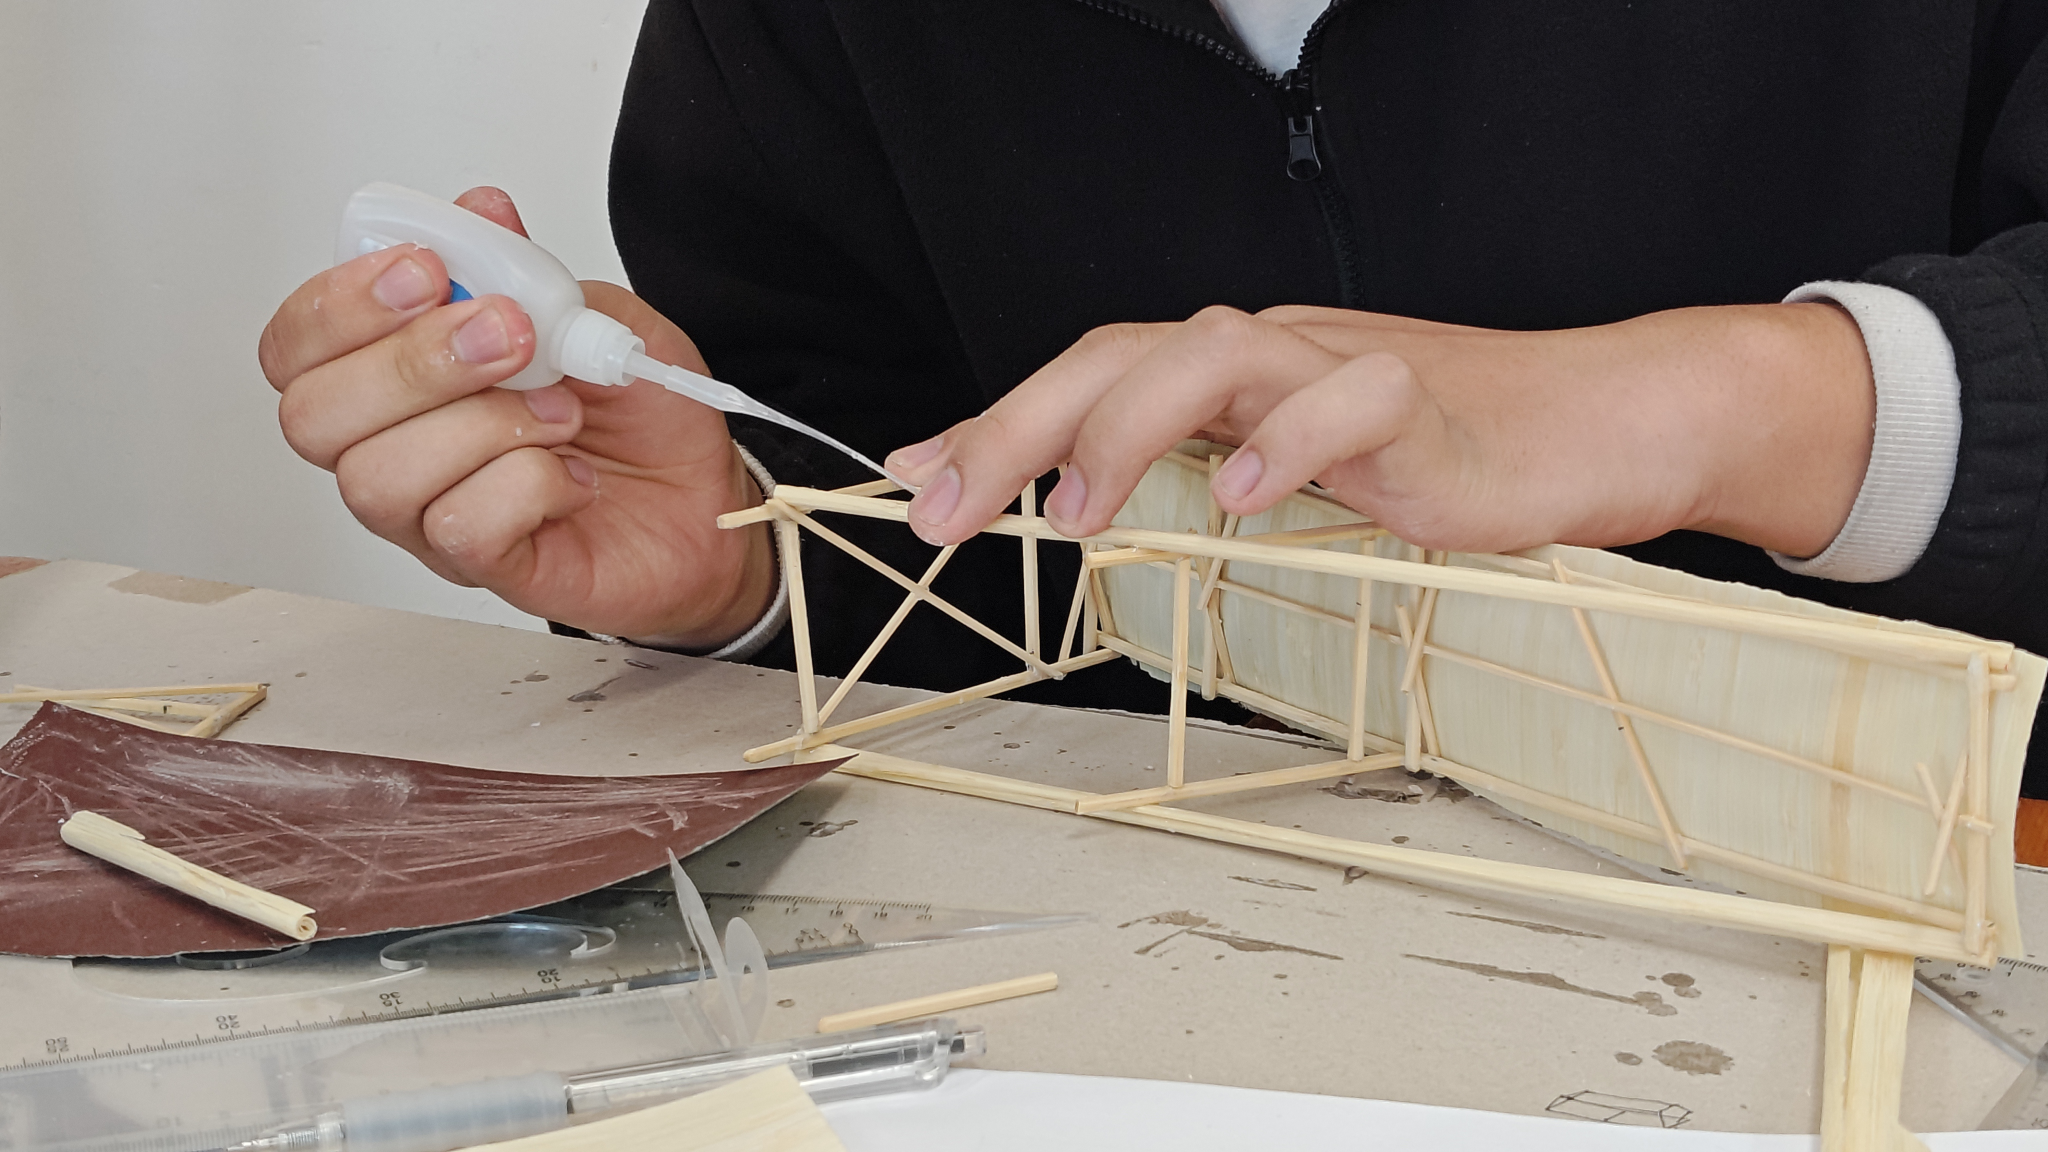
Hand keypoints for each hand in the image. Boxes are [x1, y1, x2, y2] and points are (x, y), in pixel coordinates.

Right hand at [258, 187, 773, 644]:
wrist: (706, 497)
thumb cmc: (637, 414)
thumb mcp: (591, 313)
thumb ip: (524, 269)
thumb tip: (478, 211)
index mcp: (397, 376)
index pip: (295, 347)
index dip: (338, 305)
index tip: (425, 271)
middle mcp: (396, 450)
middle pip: (314, 416)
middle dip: (410, 362)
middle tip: (509, 337)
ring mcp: (433, 517)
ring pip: (378, 479)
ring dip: (483, 424)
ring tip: (562, 411)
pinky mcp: (491, 568)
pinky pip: (461, 529)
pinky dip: (528, 484)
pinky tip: (571, 473)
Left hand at [884, 303, 1874, 558]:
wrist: (1587, 423)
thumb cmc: (1431, 450)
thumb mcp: (1288, 467)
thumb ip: (1189, 473)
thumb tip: (1071, 499)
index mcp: (1227, 376)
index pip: (1088, 376)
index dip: (996, 423)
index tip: (915, 485)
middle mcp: (1268, 355)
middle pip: (1123, 352)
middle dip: (1021, 426)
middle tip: (950, 509)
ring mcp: (1343, 367)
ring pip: (1215, 352)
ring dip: (1130, 427)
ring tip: (1079, 511)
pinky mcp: (1424, 402)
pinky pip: (1350, 400)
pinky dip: (1291, 441)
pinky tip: (1246, 498)